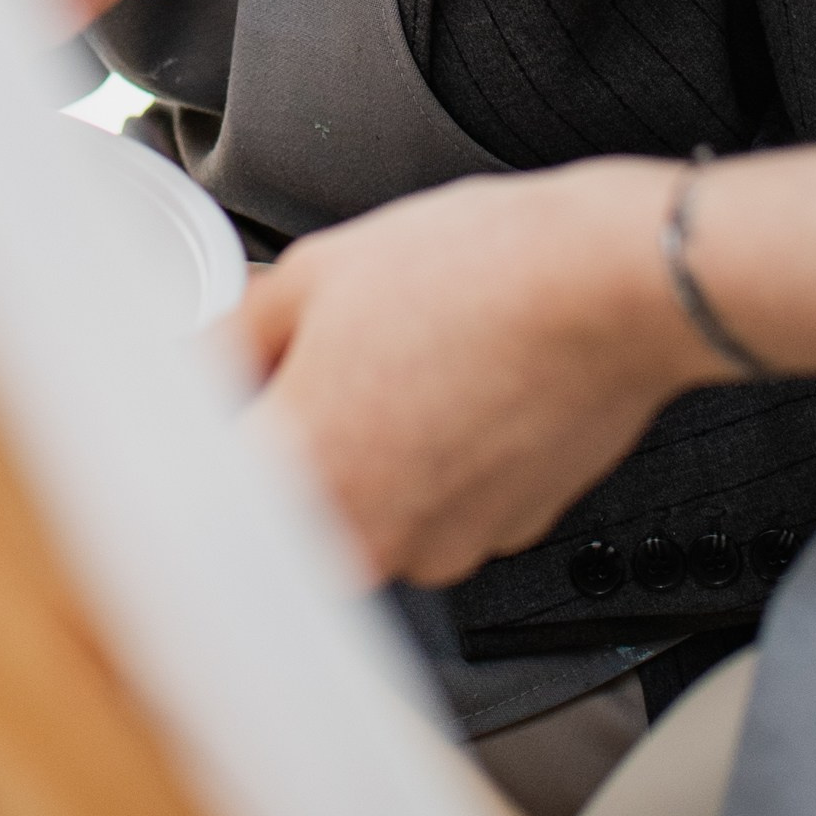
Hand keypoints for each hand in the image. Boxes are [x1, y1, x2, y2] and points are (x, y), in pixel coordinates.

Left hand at [239, 160, 709, 585]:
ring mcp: (445, 545)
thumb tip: (204, 361)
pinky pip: (438, 505)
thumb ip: (237, 334)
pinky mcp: (504, 533)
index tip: (218, 409)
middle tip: (313, 361)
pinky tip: (450, 384)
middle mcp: (371, 537)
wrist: (610, 285)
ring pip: (368, 508)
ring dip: (367, 448)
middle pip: (290, 507)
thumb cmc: (480, 273)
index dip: (210, 443)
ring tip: (401, 360)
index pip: (207, 495)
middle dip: (290, 436)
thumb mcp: (318, 271)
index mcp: (303, 477)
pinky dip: (433, 457)